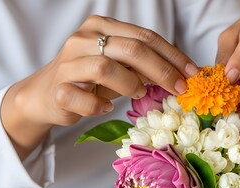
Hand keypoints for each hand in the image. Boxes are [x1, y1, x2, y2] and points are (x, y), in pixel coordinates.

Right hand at [1, 15, 198, 158]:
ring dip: (130, 84)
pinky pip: (82, 98)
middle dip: (162, 70)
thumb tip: (181, 74)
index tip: (192, 73)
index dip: (173, 55)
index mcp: (102, 26)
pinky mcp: (58, 89)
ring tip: (138, 93)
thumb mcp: (121, 66)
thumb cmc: (91, 78)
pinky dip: (98, 105)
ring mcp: (67, 63)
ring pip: (106, 67)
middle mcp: (83, 39)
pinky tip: (105, 108)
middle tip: (179, 88)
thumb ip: (145, 65)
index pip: (145, 36)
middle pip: (131, 49)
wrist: (47, 94)